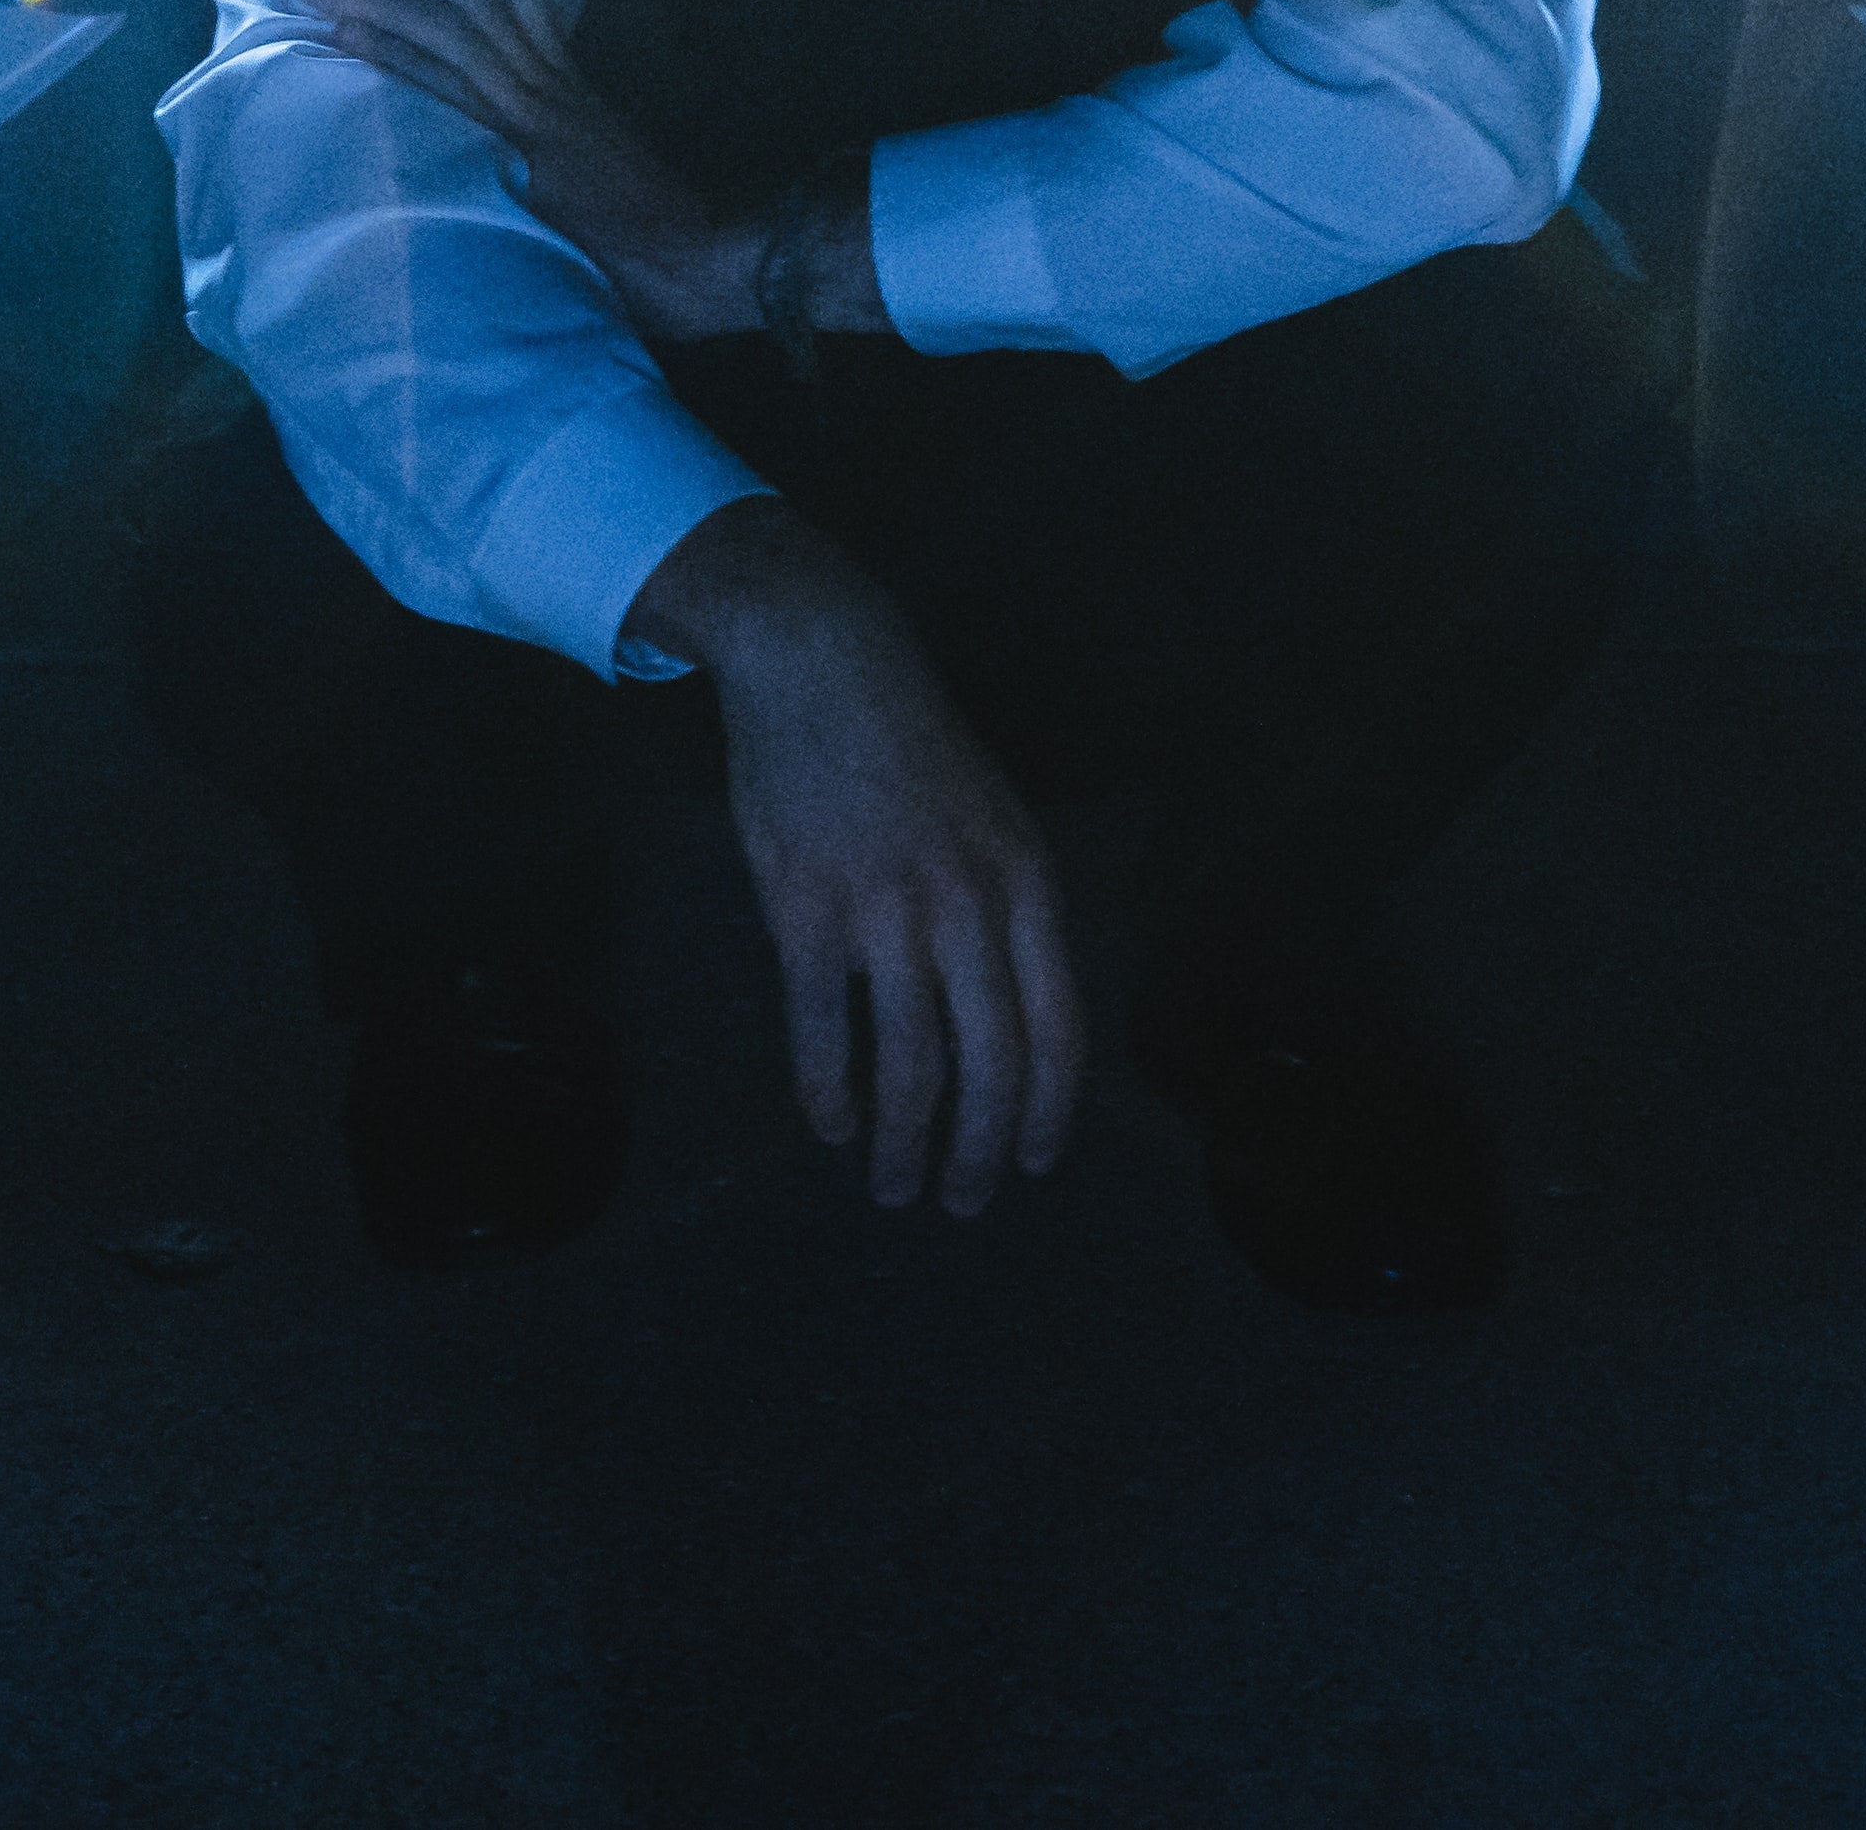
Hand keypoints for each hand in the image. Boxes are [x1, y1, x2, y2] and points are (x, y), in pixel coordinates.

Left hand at [295, 0, 801, 334]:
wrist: (691, 257)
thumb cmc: (637, 221)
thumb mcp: (576, 157)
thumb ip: (530, 126)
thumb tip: (478, 115)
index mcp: (559, 67)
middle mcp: (548, 71)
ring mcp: (536, 106)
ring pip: (452, 20)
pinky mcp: (524, 145)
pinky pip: (451, 88)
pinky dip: (393, 56)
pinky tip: (341, 36)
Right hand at [623, 501, 1081, 1213]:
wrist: (823, 663)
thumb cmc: (910, 742)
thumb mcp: (994, 814)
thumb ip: (1007, 906)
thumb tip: (1013, 1007)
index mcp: (1026, 884)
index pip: (1059, 1028)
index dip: (1048, 1111)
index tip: (1035, 1163)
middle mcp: (969, 906)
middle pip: (993, 1065)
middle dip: (980, 1151)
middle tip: (962, 1201)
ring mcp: (887, 910)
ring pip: (911, 1064)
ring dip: (905, 1143)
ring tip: (893, 1186)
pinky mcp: (806, 910)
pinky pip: (824, 1030)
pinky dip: (830, 1093)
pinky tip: (831, 1126)